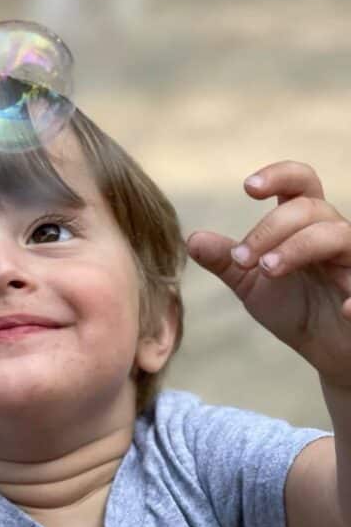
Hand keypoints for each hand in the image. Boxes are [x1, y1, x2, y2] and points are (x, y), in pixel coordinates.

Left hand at [187, 160, 350, 387]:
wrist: (326, 350)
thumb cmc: (296, 309)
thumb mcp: (253, 285)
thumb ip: (227, 261)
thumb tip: (192, 239)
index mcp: (307, 226)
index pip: (300, 184)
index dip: (279, 176)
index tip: (248, 187)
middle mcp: (335, 235)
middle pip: (310, 209)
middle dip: (271, 229)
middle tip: (241, 259)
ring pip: (337, 236)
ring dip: (298, 247)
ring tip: (266, 269)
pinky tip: (344, 309)